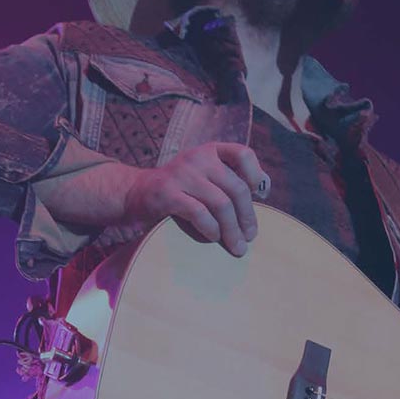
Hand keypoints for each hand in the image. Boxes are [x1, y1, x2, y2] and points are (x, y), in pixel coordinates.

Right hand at [124, 142, 269, 256]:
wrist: (135, 193)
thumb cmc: (178, 191)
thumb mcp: (203, 177)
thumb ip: (227, 180)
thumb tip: (264, 189)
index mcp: (210, 151)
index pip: (242, 154)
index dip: (256, 175)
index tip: (259, 196)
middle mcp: (197, 157)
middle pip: (236, 188)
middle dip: (247, 216)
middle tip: (250, 237)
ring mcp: (182, 174)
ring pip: (221, 204)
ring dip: (232, 230)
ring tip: (237, 247)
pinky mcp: (167, 193)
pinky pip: (199, 213)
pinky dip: (211, 229)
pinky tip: (213, 238)